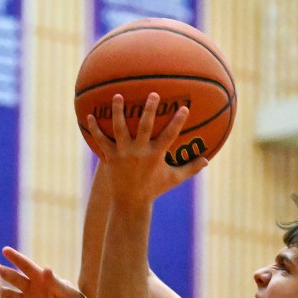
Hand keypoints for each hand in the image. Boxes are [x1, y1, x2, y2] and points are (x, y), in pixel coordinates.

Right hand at [0, 247, 93, 297]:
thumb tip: (46, 268)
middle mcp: (32, 289)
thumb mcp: (66, 292)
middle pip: (13, 279)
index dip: (16, 258)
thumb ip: (54, 282)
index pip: (26, 266)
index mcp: (41, 279)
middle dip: (0, 273)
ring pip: (9, 295)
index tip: (5, 250)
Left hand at [85, 92, 207, 207]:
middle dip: (149, 110)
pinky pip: (101, 140)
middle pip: (144, 127)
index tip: (184, 107)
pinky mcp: (110, 157)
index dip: (178, 122)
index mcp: (155, 156)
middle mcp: (139, 152)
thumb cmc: (153, 189)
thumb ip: (190, 169)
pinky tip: (90, 115)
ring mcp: (123, 154)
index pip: (170, 136)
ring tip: (119, 96)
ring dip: (118, 112)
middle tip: (153, 94)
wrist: (130, 203)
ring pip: (120, 129)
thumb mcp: (173, 179)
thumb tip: (207, 160)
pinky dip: (95, 129)